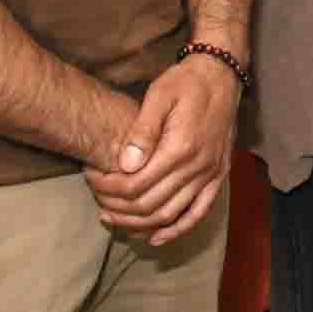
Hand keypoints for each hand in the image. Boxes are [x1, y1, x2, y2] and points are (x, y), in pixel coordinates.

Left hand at [85, 56, 240, 245]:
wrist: (221, 74)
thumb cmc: (186, 82)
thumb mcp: (159, 95)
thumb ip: (142, 131)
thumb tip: (125, 165)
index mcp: (180, 149)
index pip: (136, 185)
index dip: (107, 188)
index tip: (91, 176)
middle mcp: (197, 167)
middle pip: (149, 205)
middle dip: (116, 207)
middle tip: (96, 197)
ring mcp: (210, 174)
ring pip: (169, 215)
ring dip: (138, 224)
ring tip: (113, 217)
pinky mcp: (218, 175)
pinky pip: (198, 213)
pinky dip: (176, 230)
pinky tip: (155, 237)